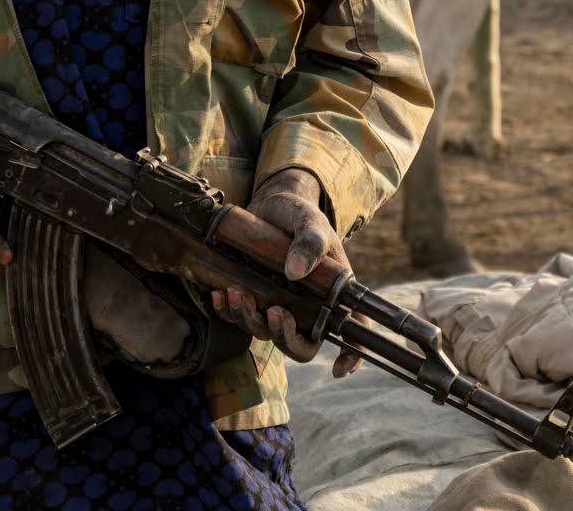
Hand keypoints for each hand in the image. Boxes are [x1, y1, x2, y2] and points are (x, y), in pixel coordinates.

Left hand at [211, 169, 361, 376]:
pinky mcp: (252, 297)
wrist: (272, 204)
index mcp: (332, 293)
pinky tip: (219, 293)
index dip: (350, 355)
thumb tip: (295, 272)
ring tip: (236, 292)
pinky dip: (226, 310)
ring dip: (248, 319)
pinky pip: (238, 318)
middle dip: (284, 337)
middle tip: (273, 314)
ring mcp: (277, 304)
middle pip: (300, 345)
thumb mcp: (311, 222)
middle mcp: (306, 307)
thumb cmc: (299, 214)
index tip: (338, 369)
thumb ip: (309, 243)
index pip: (352, 331)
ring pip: (264, 333)